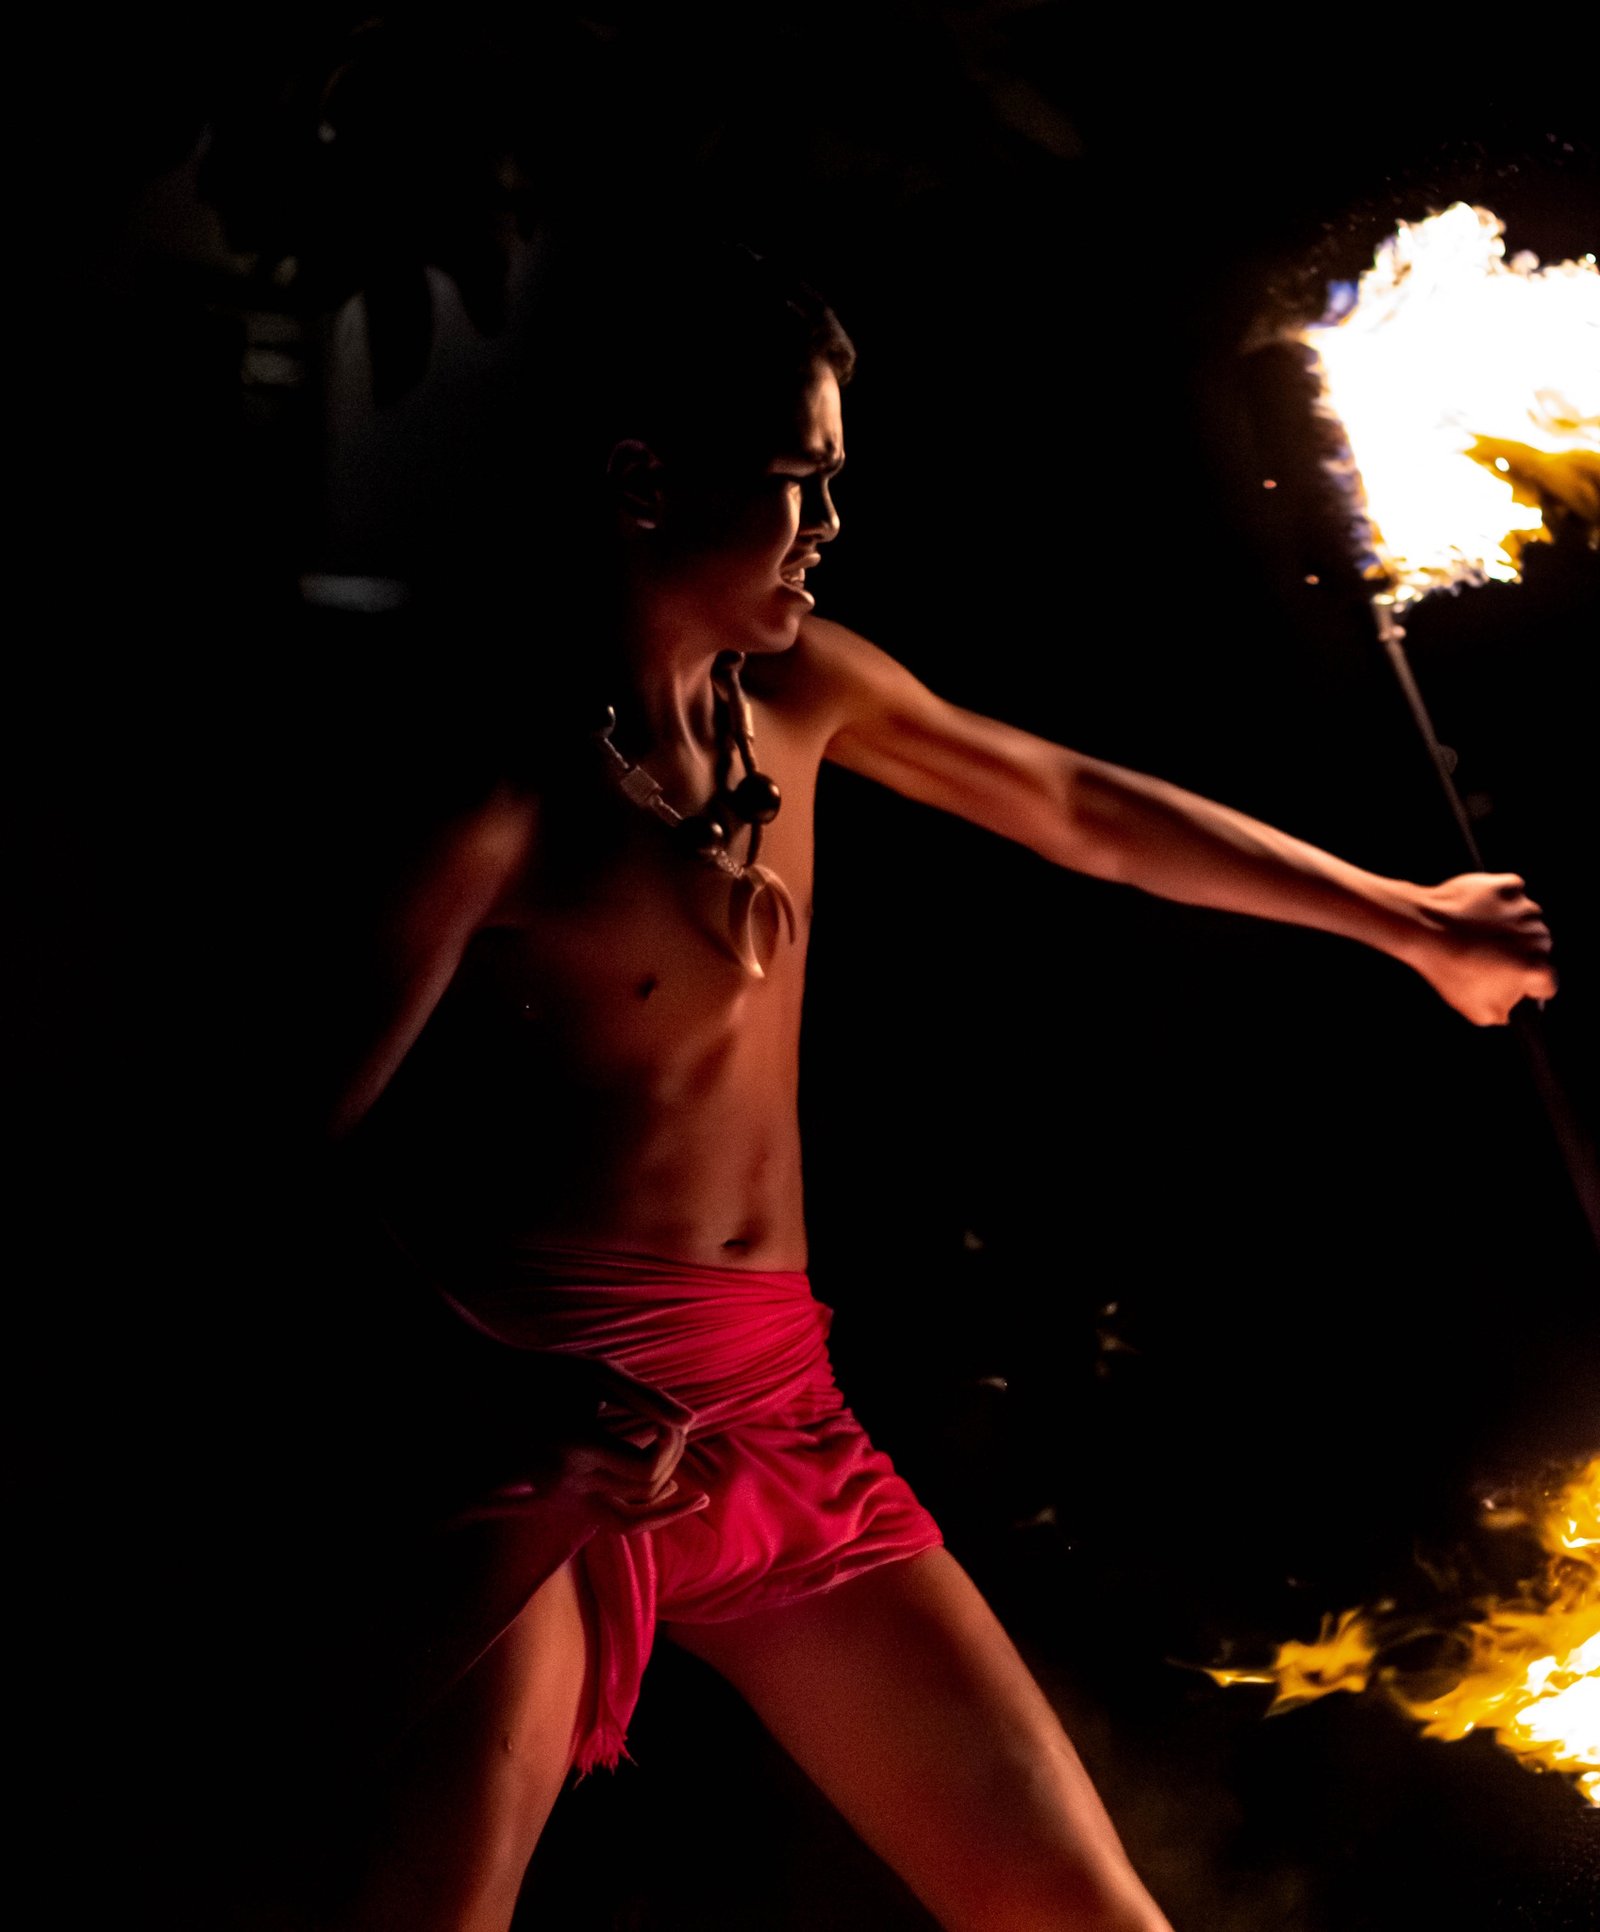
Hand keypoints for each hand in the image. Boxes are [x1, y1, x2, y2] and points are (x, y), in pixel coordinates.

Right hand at [452, 1357, 709, 1535]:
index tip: (669, 1418)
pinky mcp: (558, 1497)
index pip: (647, 1470)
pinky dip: (639, 1508)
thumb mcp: (597, 1373)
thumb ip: (646, 1398)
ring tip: (696, 1497)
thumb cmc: (546, 1372)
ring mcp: (560, 1494)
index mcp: (576, 1445)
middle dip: (671, 1465)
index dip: (672, 1446)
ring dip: (664, 1509)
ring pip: (626, 1522)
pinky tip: (664, 1488)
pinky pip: (607, 1517)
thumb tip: (693, 1420)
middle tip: (678, 1435)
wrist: (487, 1389)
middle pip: (642, 1495)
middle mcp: (566, 1480)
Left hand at [1405, 873, 1556, 1025]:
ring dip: (1509, 928)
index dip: (1527, 988)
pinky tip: (1476, 912)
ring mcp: (1525, 908)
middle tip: (1485, 957)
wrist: (1422, 928)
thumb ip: (1507, 1014)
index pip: (1546, 984)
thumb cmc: (1448, 971)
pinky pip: (1512, 895)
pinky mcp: (1509, 885)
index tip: (1509, 983)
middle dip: (1519, 956)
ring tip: (1477, 934)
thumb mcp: (1478, 1013)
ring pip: (1526, 922)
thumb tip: (1515, 1008)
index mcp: (1537, 968)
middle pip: (1539, 951)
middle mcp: (1539, 936)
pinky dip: (1498, 902)